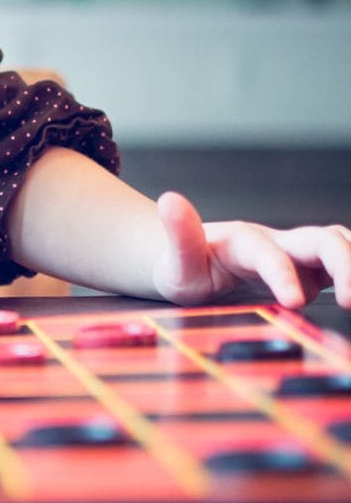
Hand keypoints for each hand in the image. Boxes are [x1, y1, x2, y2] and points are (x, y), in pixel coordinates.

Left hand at [152, 191, 350, 308]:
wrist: (190, 264)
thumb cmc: (183, 266)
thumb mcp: (173, 258)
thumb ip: (178, 234)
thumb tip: (169, 199)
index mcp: (242, 241)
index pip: (269, 253)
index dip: (282, 274)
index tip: (293, 303)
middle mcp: (276, 241)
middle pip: (322, 241)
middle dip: (344, 266)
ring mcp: (295, 254)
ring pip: (338, 246)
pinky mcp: (308, 269)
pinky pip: (339, 264)